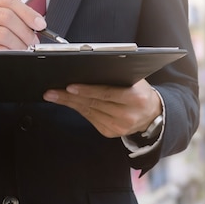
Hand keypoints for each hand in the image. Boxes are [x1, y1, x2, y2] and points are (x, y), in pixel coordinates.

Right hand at [0, 0, 45, 77]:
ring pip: (4, 35)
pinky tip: (12, 56)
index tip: (41, 24)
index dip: (28, 13)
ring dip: (20, 45)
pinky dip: (10, 55)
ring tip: (24, 50)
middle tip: (33, 42)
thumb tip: (37, 22)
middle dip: (26, 32)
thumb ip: (8, 13)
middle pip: (7, 17)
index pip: (7, 0)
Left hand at [43, 80, 162, 137]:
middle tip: (52, 91)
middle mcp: (128, 115)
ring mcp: (119, 127)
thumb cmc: (140, 92)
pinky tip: (68, 103)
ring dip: (69, 104)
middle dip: (70, 97)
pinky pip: (90, 119)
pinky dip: (78, 110)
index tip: (69, 87)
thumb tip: (87, 70)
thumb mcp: (136, 81)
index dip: (87, 90)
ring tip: (54, 95)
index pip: (107, 94)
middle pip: (94, 104)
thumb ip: (117, 77)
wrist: (152, 114)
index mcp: (136, 98)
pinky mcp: (111, 133)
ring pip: (89, 112)